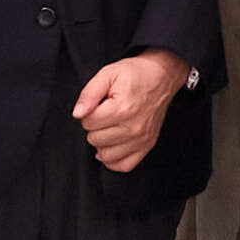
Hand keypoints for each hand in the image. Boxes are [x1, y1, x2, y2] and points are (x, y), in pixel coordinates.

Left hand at [69, 49, 184, 173]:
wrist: (161, 76)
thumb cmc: (136, 74)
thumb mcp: (108, 74)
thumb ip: (89, 94)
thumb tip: (78, 114)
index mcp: (122, 109)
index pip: (88, 122)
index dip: (88, 112)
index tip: (99, 104)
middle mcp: (133, 128)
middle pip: (95, 139)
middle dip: (95, 126)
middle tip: (105, 114)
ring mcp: (141, 139)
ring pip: (106, 155)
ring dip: (102, 142)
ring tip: (109, 128)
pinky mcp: (147, 145)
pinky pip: (124, 165)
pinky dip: (114, 159)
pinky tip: (112, 146)